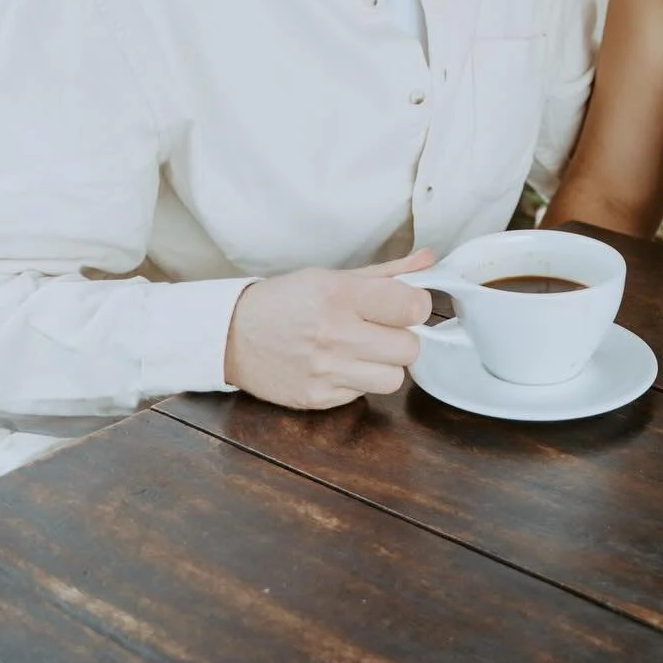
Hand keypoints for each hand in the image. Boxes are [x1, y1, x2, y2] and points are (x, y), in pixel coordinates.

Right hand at [224, 249, 435, 409]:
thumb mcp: (332, 276)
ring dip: (384, 365)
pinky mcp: (317, 399)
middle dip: (402, 338)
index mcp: (340, 295)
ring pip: (393, 379)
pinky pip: (363, 396)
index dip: (418, 306)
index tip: (406, 306)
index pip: (413, 307)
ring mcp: (325, 371)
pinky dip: (358, 382)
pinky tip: (338, 365)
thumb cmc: (286, 301)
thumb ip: (387, 273)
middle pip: (410, 348)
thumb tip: (430, 262)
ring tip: (364, 351)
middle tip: (382, 330)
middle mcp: (334, 334)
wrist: (233, 335)